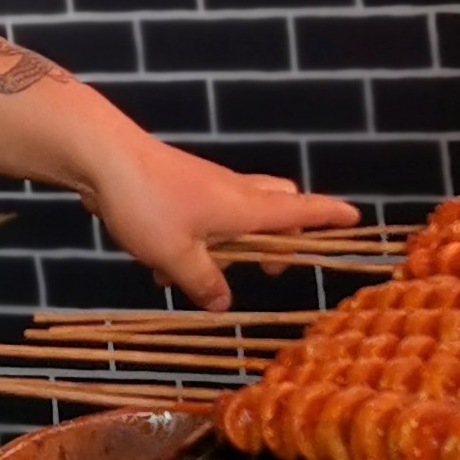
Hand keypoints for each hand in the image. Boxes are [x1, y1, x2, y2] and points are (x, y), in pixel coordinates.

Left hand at [73, 130, 359, 310]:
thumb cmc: (147, 205)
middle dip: (282, 236)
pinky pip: (204, 216)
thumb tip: (223, 302)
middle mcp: (234, 192)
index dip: (329, 215)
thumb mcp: (176, 256)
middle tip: (266, 266)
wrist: (103, 158)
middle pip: (278, 204)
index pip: (301, 210)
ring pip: (238, 213)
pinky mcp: (181, 187)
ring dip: (229, 245)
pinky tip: (159, 267)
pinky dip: (196, 240)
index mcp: (245, 207)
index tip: (355, 217)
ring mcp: (207, 186)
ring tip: (195, 277)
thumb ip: (203, 283)